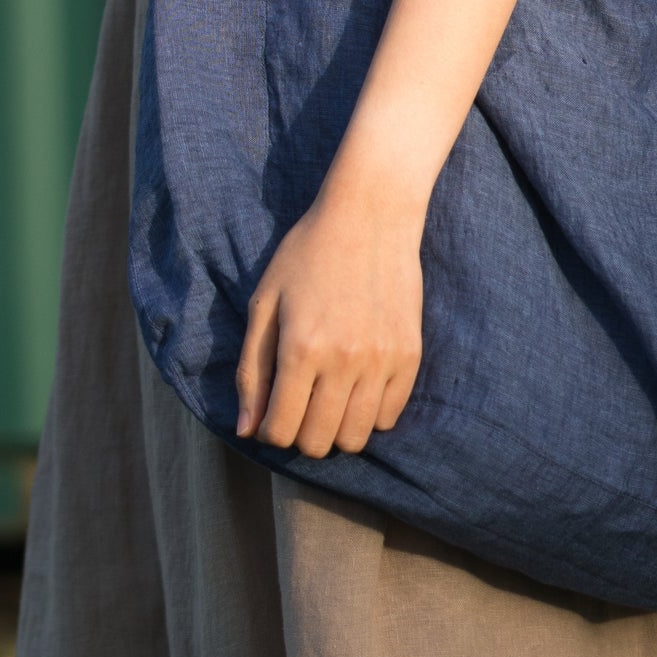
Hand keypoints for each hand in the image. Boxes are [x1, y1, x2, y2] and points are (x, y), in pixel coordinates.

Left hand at [235, 167, 424, 457]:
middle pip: (318, 442)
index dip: (269, 430)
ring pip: (355, 437)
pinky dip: (368, 414)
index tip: (271, 413)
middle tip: (299, 404)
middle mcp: (343, 361)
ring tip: (327, 401)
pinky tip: (356, 387)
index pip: (280, 430)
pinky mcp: (409, 355)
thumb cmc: (307, 254)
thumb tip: (246, 429)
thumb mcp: (264, 304)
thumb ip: (252, 370)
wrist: (370, 215)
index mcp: (300, 348)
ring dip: (335, 430)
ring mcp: (381, 361)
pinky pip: (388, 417)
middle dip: (300, 433)